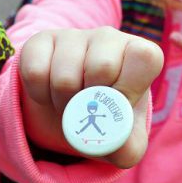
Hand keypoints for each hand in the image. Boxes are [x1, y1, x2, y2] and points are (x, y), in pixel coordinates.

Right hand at [19, 27, 163, 168]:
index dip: (130, 88)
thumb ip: (129, 147)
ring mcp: (74, 36)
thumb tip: (115, 141)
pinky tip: (49, 94)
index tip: (119, 106)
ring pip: (64, 76)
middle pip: (101, 68)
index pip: (146, 58)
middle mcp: (109, 37)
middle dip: (91, 104)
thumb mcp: (124, 143)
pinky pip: (36, 72)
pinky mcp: (41, 40)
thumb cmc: (106, 121)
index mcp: (139, 55)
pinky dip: (39, 96)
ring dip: (63, 104)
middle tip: (88, 111)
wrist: (70, 113)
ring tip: (69, 106)